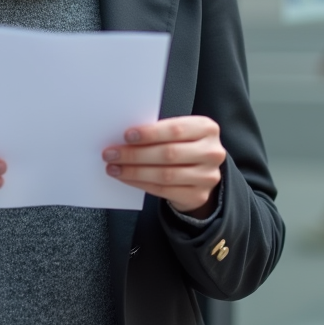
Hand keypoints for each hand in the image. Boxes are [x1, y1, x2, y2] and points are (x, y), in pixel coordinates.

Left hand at [102, 116, 225, 218]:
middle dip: (135, 154)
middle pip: (168, 153)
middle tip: (111, 153)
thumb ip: (160, 132)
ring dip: (134, 171)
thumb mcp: (180, 133)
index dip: (150, 133)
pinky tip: (126, 178)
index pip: (175, 130)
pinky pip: (163, 190)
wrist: (202, 173)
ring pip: (164, 174)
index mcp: (207, 128)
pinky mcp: (198, 196)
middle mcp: (211, 152)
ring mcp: (207, 176)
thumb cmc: (185, 146)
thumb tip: (126, 138)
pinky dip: (141, 184)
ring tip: (114, 168)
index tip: (127, 135)